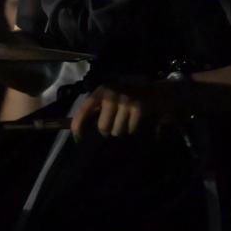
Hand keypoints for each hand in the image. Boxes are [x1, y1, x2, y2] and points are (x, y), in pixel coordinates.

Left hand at [69, 81, 185, 139]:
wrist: (154, 91)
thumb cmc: (126, 98)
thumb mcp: (109, 99)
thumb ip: (95, 111)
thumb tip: (76, 130)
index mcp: (100, 91)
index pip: (83, 110)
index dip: (77, 126)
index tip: (77, 139)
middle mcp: (110, 94)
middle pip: (103, 127)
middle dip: (108, 131)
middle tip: (115, 124)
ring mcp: (125, 100)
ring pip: (117, 131)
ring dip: (122, 130)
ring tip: (126, 120)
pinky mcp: (138, 107)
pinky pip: (130, 130)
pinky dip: (133, 129)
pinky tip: (136, 119)